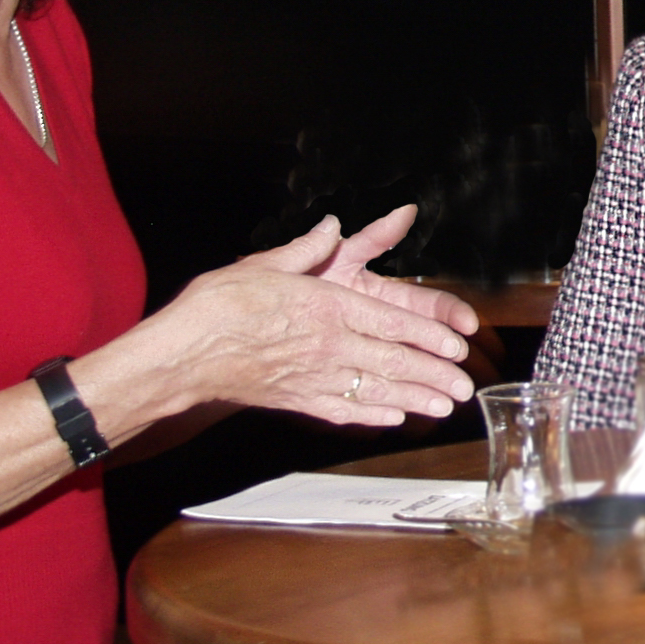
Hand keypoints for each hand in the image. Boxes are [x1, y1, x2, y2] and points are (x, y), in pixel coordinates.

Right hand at [134, 212, 479, 427]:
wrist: (179, 356)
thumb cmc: (218, 306)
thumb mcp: (265, 264)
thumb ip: (306, 248)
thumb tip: (332, 225)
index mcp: (325, 305)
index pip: (391, 322)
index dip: (429, 335)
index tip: (458, 345)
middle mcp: (326, 344)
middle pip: (392, 361)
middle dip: (434, 373)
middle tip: (465, 385)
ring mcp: (312, 376)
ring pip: (375, 390)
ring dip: (415, 398)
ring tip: (445, 405)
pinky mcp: (295, 400)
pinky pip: (343, 410)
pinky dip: (373, 415)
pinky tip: (395, 418)